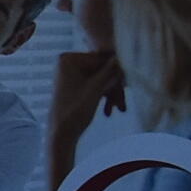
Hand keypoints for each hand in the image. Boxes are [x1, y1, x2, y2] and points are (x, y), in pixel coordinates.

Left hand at [49, 46, 126, 176]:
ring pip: (100, 79)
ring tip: (121, 109)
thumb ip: (109, 71)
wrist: (61, 133)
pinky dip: (103, 95)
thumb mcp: (96, 89)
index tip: (128, 80)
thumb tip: (121, 57)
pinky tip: (110, 110)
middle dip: (114, 86)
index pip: (100, 59)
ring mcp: (72, 73)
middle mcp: (68, 63)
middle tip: (124, 101)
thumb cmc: (75, 110)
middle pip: (100, 69)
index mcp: (68, 59)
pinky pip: (94, 85)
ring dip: (111, 93)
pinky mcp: (76, 84)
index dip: (116, 71)